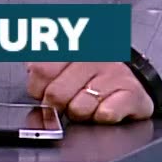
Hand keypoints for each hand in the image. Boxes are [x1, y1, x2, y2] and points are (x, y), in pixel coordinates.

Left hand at [26, 61, 153, 123]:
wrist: (131, 77)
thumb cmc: (91, 71)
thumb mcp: (63, 60)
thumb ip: (41, 69)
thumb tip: (30, 82)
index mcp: (72, 43)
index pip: (40, 69)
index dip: (38, 88)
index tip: (45, 90)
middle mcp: (94, 55)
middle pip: (56, 94)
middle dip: (59, 105)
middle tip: (69, 99)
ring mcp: (114, 72)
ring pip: (79, 108)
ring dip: (80, 113)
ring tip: (89, 102)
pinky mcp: (131, 92)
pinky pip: (104, 115)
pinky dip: (101, 118)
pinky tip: (104, 106)